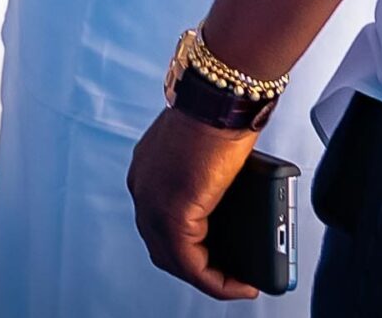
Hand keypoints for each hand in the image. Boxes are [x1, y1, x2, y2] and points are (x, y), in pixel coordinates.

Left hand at [128, 107, 263, 300]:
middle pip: (162, 246)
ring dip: (207, 278)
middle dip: (196, 266)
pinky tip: (239, 284)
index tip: (215, 255)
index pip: (158, 220)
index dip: (186, 244)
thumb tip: (233, 203)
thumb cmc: (220, 111)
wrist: (218, 97)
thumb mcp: (209, 150)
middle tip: (227, 275)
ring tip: (237, 284)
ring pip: (175, 261)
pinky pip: (192, 266)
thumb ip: (211, 178)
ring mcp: (152, 203)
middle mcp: (142, 187)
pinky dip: (215, 281)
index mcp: (147, 169)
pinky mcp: (172, 215)